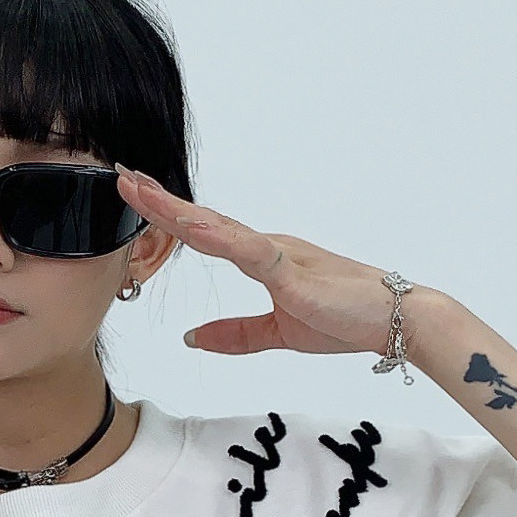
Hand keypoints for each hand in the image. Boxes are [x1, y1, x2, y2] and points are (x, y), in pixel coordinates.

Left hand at [114, 166, 416, 359]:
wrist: (396, 322)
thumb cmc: (346, 320)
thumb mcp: (279, 334)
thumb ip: (236, 334)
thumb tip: (192, 339)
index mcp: (261, 257)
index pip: (204, 232)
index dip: (167, 214)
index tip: (133, 196)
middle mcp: (265, 246)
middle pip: (203, 220)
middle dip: (159, 200)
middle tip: (120, 176)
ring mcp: (278, 254)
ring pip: (217, 227)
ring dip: (176, 210)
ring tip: (139, 190)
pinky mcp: (292, 271)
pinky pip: (249, 251)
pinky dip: (219, 237)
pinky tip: (192, 225)